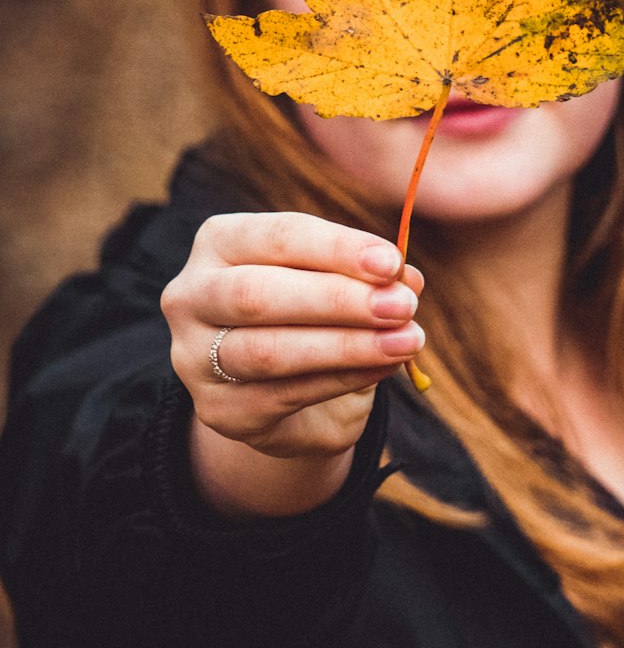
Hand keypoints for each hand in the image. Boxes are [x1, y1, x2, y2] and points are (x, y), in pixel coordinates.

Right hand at [160, 213, 423, 513]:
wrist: (284, 393)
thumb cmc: (312, 315)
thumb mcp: (338, 283)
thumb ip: (369, 277)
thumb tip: (408, 278)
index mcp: (220, 243)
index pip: (278, 236)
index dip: (337, 248)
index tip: (393, 263)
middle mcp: (191, 296)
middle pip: (257, 294)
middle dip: (337, 299)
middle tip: (402, 306)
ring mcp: (195, 358)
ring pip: (268, 351)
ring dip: (346, 346)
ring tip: (406, 342)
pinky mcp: (219, 410)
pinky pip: (284, 395)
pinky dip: (342, 380)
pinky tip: (384, 368)